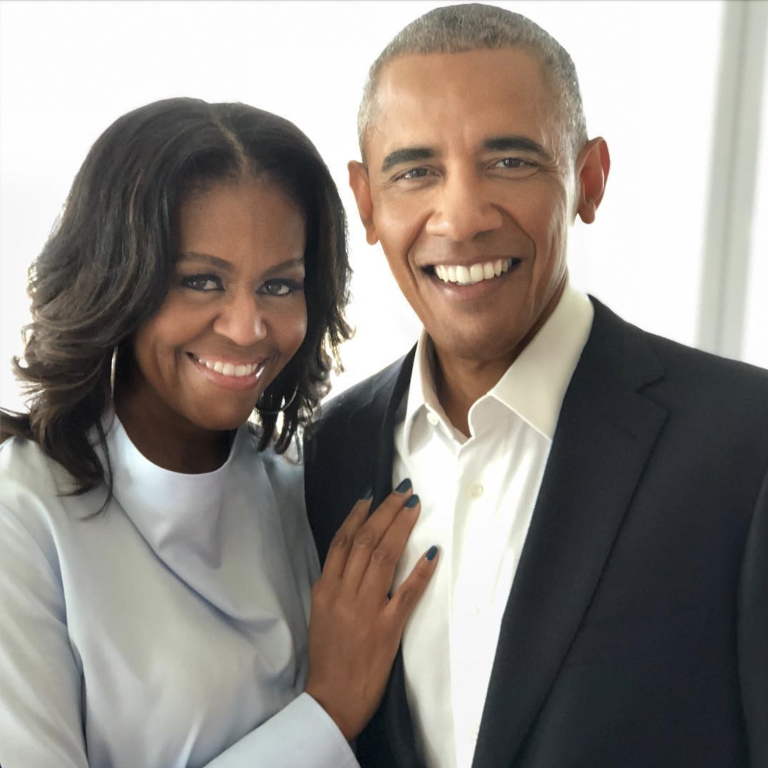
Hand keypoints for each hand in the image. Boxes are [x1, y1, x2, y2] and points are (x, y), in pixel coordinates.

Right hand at [304, 483, 437, 740]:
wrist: (331, 700)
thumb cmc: (328, 656)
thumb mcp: (321, 612)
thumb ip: (336, 582)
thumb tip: (354, 553)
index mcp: (325, 588)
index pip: (342, 541)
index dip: (358, 514)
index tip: (372, 493)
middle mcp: (343, 593)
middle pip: (366, 541)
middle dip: (385, 512)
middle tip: (403, 491)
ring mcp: (365, 610)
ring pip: (384, 557)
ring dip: (401, 528)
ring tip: (414, 506)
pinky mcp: (387, 629)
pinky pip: (407, 593)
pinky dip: (420, 571)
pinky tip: (432, 551)